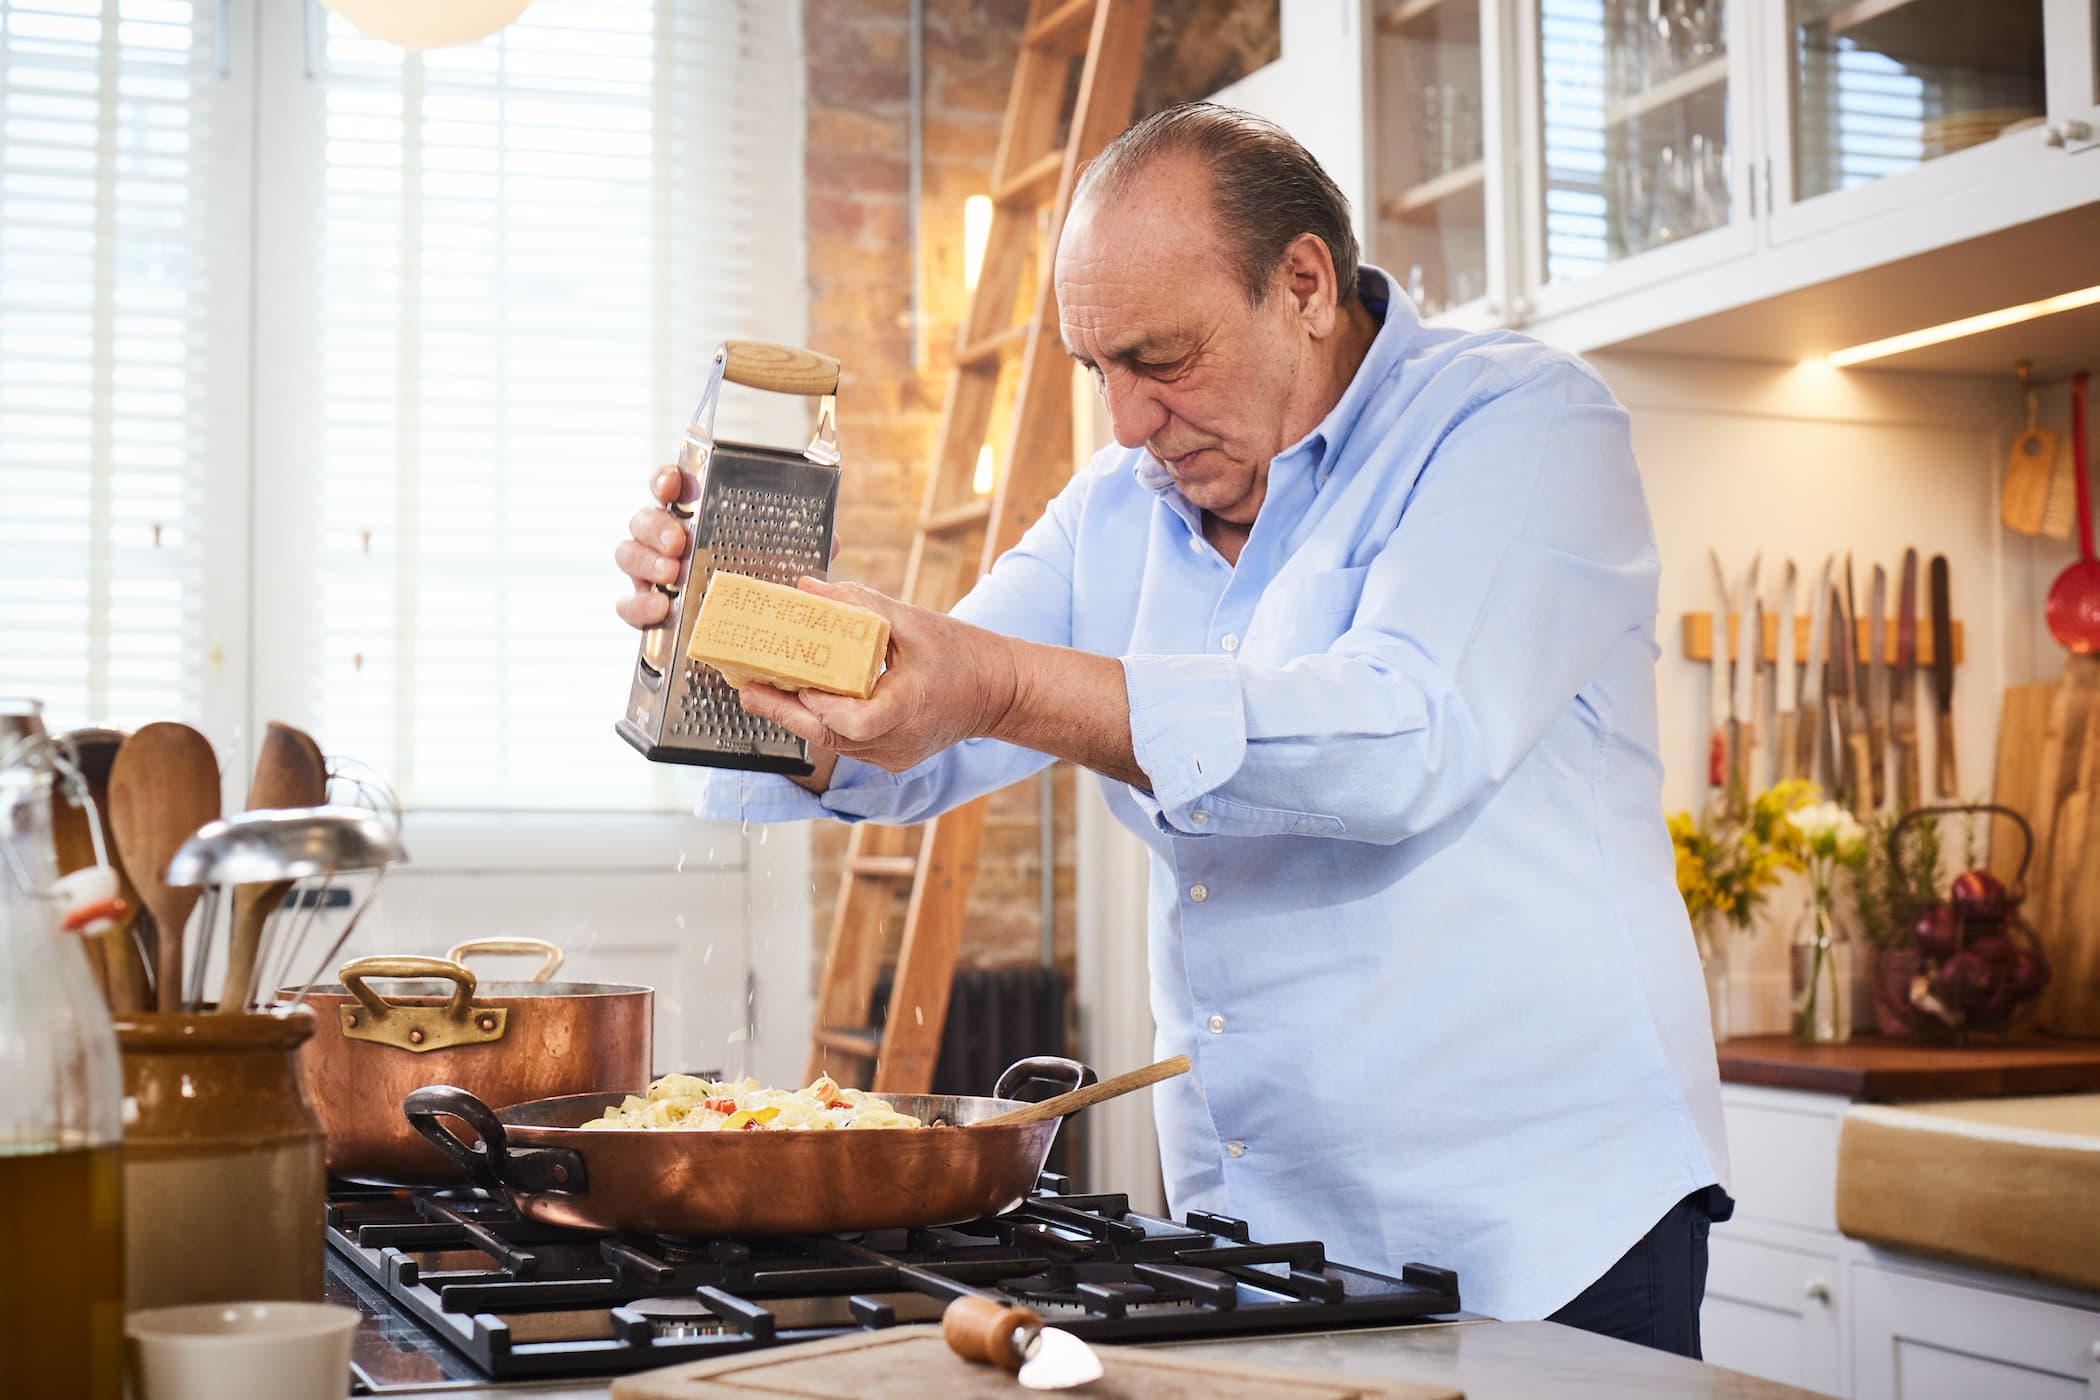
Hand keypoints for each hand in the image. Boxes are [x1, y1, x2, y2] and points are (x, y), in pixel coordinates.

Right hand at [614, 467, 845, 630]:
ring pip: (627, 554)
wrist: (749, 631)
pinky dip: (638, 607)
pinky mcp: (645, 607)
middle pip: (643, 519)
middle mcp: (667, 539)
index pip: (670, 487)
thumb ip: (806, 546)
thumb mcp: (786, 560)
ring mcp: (652, 572)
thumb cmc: (761, 581)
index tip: (672, 483)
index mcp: (696, 516)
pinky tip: (659, 611)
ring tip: (671, 576)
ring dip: (645, 562)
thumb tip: (834, 542)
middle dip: (656, 528)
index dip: (666, 480)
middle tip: (679, 543)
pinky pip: (627, 605)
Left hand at [734, 578, 1018, 773]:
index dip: (818, 706)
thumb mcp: (912, 621)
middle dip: (783, 711)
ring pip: (833, 743)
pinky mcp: (889, 756)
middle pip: (828, 737)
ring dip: (799, 716)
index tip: (793, 681)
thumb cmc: (965, 655)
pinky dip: (823, 720)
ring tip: (761, 689)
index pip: (851, 723)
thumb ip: (857, 605)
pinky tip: (802, 698)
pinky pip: (847, 742)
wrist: (1000, 692)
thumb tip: (807, 588)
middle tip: (746, 688)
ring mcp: (892, 756)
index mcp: (907, 710)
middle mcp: (896, 743)